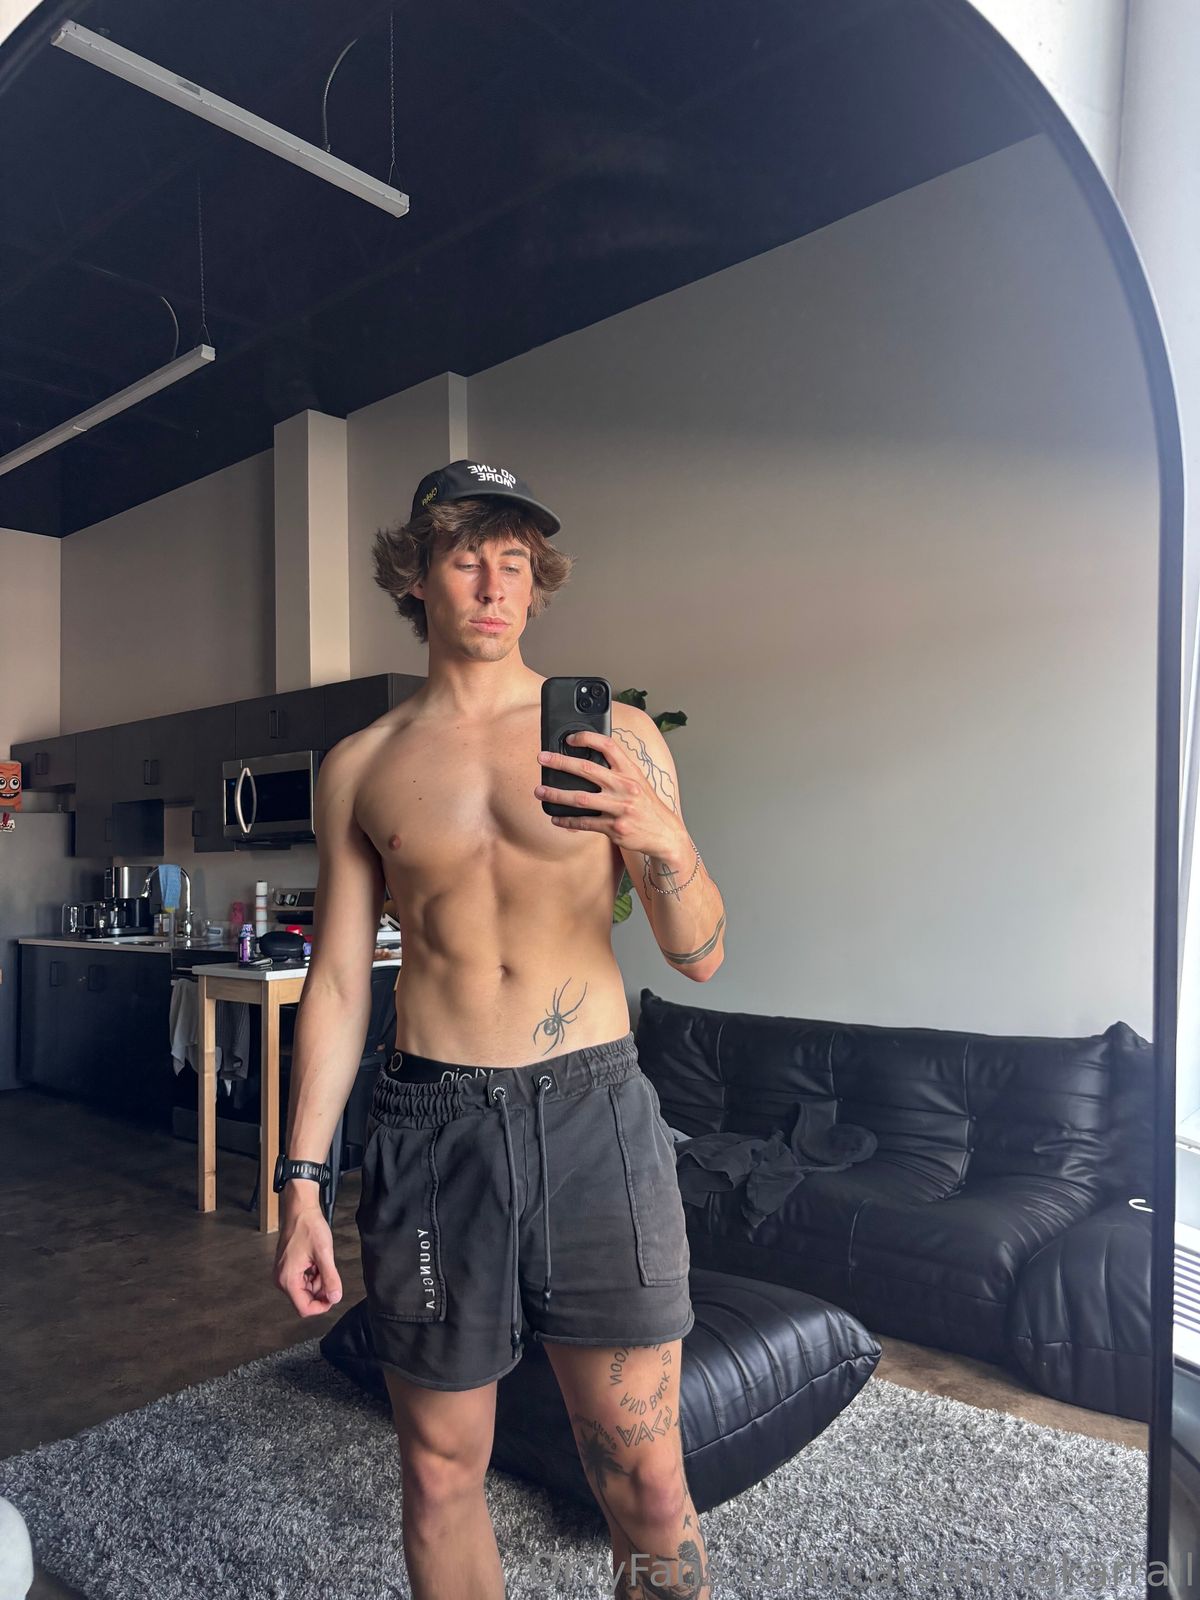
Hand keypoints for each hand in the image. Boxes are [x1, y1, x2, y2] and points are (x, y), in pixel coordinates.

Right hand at [274, 1205, 342, 1317]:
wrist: (300, 1209)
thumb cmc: (308, 1227)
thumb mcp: (324, 1254)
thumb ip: (330, 1278)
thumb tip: (335, 1298)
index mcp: (287, 1279)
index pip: (304, 1308)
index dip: (322, 1306)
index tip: (334, 1295)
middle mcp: (282, 1279)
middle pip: (305, 1299)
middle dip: (321, 1290)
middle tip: (331, 1273)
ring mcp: (283, 1273)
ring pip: (305, 1289)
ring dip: (318, 1281)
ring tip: (323, 1262)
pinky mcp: (287, 1267)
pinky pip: (302, 1279)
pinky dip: (313, 1274)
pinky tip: (317, 1260)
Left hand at [534, 730, 686, 859]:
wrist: (665, 833)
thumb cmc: (646, 805)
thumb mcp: (637, 781)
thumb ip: (617, 771)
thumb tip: (588, 760)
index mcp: (630, 771)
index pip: (608, 746)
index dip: (587, 738)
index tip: (570, 738)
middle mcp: (624, 787)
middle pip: (587, 769)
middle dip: (560, 762)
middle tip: (542, 758)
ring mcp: (619, 808)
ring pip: (581, 798)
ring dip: (556, 794)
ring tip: (540, 791)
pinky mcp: (614, 828)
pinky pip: (585, 823)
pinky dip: (568, 821)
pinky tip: (556, 818)